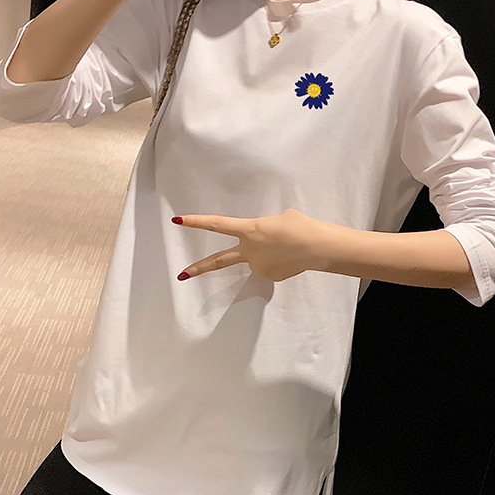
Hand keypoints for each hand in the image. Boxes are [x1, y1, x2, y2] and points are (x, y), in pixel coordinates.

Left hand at [171, 208, 320, 282]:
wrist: (316, 247)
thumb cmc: (300, 226)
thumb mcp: (281, 218)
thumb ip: (266, 228)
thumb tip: (267, 240)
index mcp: (249, 230)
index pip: (217, 224)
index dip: (196, 221)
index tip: (178, 220)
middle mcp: (249, 250)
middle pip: (218, 261)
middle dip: (199, 268)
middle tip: (182, 275)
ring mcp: (258, 266)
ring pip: (259, 259)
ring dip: (271, 253)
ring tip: (289, 247)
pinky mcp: (270, 277)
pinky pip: (271, 266)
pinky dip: (280, 261)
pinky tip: (292, 257)